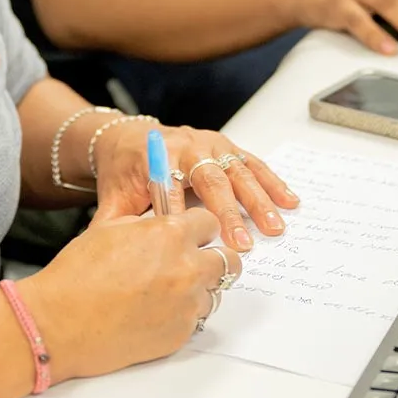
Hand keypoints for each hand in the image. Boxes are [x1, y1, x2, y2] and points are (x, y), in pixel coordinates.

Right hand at [17, 207, 236, 382]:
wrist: (59, 323)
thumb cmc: (77, 276)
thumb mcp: (111, 229)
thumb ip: (146, 224)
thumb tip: (161, 225)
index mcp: (170, 233)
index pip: (210, 222)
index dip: (199, 228)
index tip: (193, 234)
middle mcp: (187, 267)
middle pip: (228, 259)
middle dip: (212, 258)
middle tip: (191, 263)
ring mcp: (188, 303)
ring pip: (214, 291)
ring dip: (199, 288)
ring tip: (167, 291)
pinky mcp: (182, 332)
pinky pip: (197, 318)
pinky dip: (183, 314)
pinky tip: (156, 312)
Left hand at [93, 123, 299, 251]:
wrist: (130, 139)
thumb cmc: (125, 171)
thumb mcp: (113, 197)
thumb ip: (113, 224)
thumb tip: (109, 257)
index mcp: (157, 156)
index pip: (172, 189)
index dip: (184, 216)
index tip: (197, 244)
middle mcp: (188, 145)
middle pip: (212, 180)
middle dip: (229, 212)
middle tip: (243, 242)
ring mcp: (211, 143)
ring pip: (238, 172)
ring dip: (259, 200)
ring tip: (275, 225)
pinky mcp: (227, 146)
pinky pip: (252, 164)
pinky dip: (272, 182)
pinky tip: (289, 200)